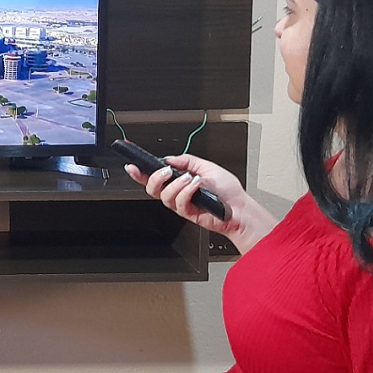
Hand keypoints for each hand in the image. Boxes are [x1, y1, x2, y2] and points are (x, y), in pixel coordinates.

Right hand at [125, 154, 276, 252]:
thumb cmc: (228, 191)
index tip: (132, 166)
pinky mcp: (188, 214)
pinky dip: (187, 191)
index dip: (140, 173)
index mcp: (179, 181)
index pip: (154, 177)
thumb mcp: (207, 166)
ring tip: (190, 179)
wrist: (240, 208)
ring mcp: (182, 204)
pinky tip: (197, 186)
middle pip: (152, 189)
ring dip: (176, 184)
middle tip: (166, 171)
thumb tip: (169, 159)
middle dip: (155, 178)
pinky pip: (179, 202)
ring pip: (164, 196)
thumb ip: (187, 161)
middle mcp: (178, 193)